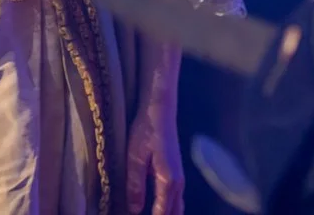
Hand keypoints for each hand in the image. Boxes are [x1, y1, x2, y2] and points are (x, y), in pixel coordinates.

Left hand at [126, 97, 184, 214]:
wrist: (160, 110)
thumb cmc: (146, 130)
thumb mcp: (135, 157)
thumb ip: (135, 185)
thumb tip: (134, 210)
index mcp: (168, 180)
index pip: (161, 213)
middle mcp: (178, 182)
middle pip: (174, 213)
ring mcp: (179, 178)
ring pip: (177, 208)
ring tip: (150, 214)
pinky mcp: (175, 173)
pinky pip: (175, 199)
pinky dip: (167, 209)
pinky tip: (156, 209)